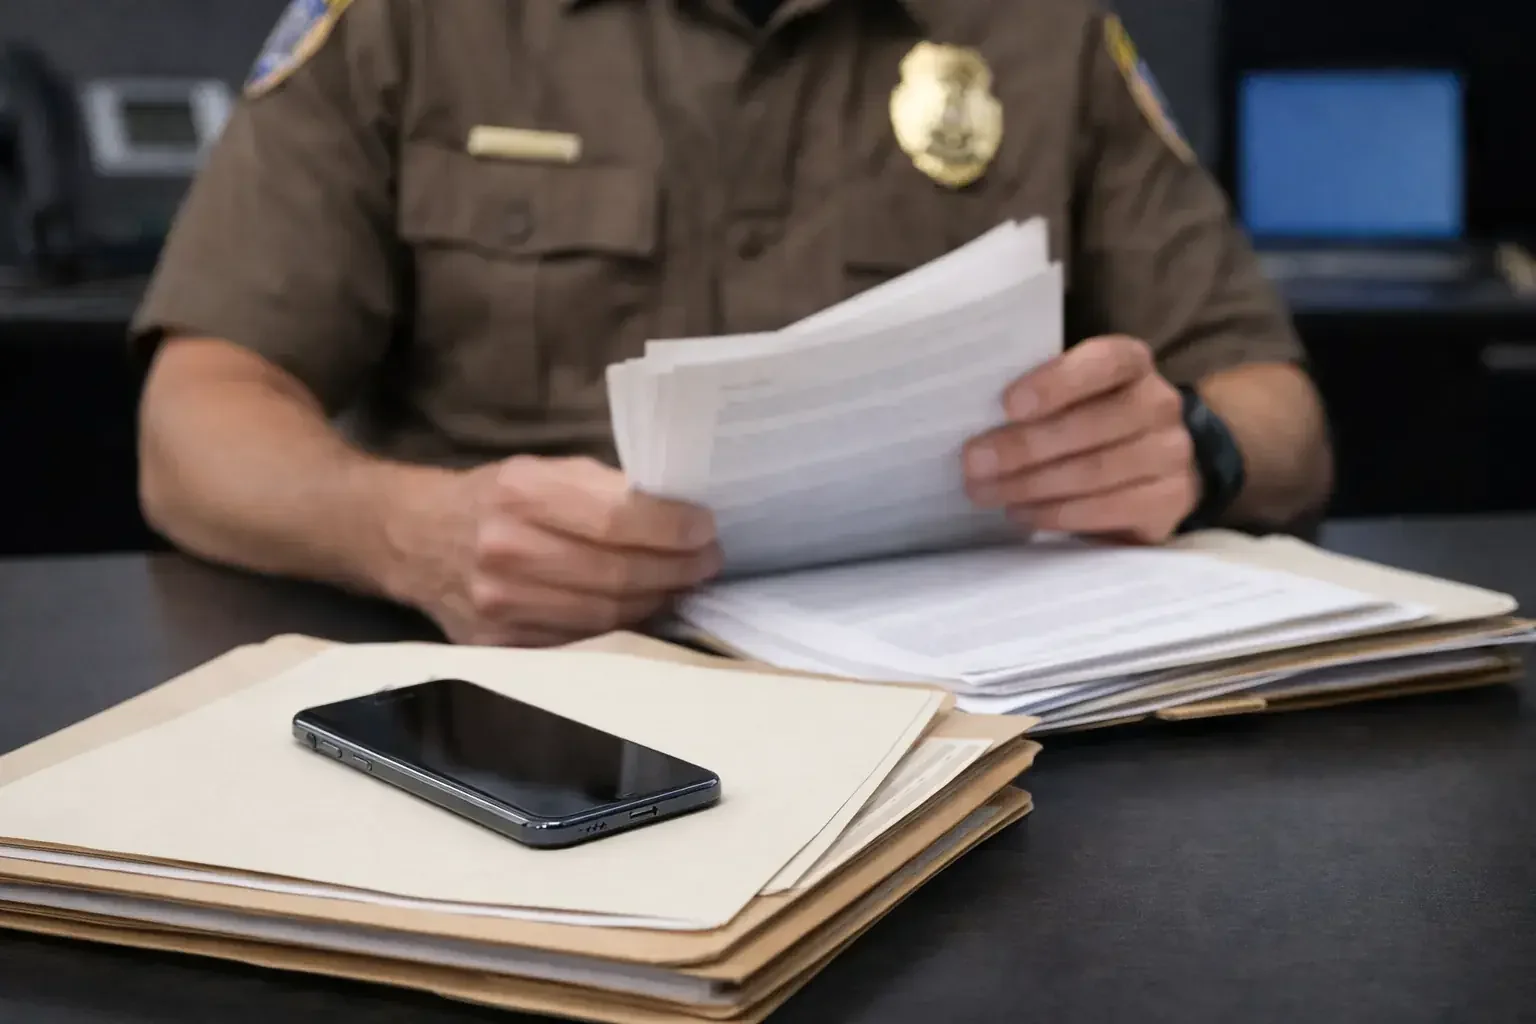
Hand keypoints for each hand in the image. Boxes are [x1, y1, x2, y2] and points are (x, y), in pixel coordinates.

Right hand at [405, 456, 720, 646]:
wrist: (413, 538)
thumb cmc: (492, 498)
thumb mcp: (539, 470)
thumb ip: (602, 489)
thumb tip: (675, 513)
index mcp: (521, 494)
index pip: (617, 520)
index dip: (672, 529)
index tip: (706, 529)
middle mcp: (507, 550)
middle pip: (618, 574)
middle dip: (677, 570)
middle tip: (708, 561)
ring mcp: (501, 605)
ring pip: (606, 615)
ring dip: (658, 602)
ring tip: (683, 585)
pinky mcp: (500, 643)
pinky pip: (580, 641)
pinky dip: (621, 627)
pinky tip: (643, 609)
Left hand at [962, 336, 1200, 543]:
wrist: (1145, 471)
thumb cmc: (1085, 423)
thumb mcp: (1065, 399)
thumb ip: (1033, 400)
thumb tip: (972, 418)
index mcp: (1131, 363)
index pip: (1103, 362)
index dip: (1056, 382)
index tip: (1008, 404)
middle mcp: (1159, 404)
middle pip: (1092, 424)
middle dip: (1025, 446)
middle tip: (974, 462)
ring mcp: (1171, 453)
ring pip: (1096, 471)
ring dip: (1032, 485)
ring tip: (986, 493)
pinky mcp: (1172, 499)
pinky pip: (1110, 508)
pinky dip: (1058, 514)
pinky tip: (1022, 514)